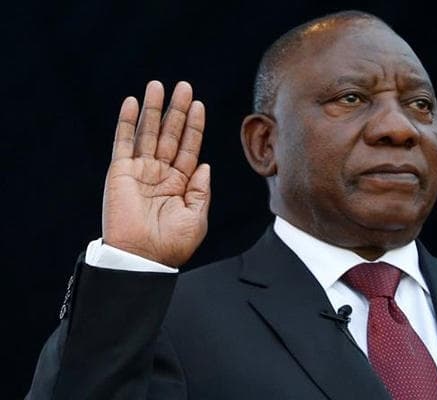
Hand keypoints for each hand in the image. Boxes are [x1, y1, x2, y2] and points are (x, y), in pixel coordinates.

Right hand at [102, 81, 209, 266]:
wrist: (143, 259)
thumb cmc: (171, 245)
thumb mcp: (197, 218)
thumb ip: (201, 190)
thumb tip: (205, 165)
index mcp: (181, 184)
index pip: (189, 148)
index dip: (194, 126)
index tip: (199, 105)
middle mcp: (161, 174)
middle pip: (170, 134)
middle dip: (177, 110)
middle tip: (184, 86)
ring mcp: (140, 171)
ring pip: (148, 132)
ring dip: (153, 109)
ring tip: (158, 86)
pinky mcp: (120, 172)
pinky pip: (123, 142)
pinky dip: (126, 122)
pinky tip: (132, 103)